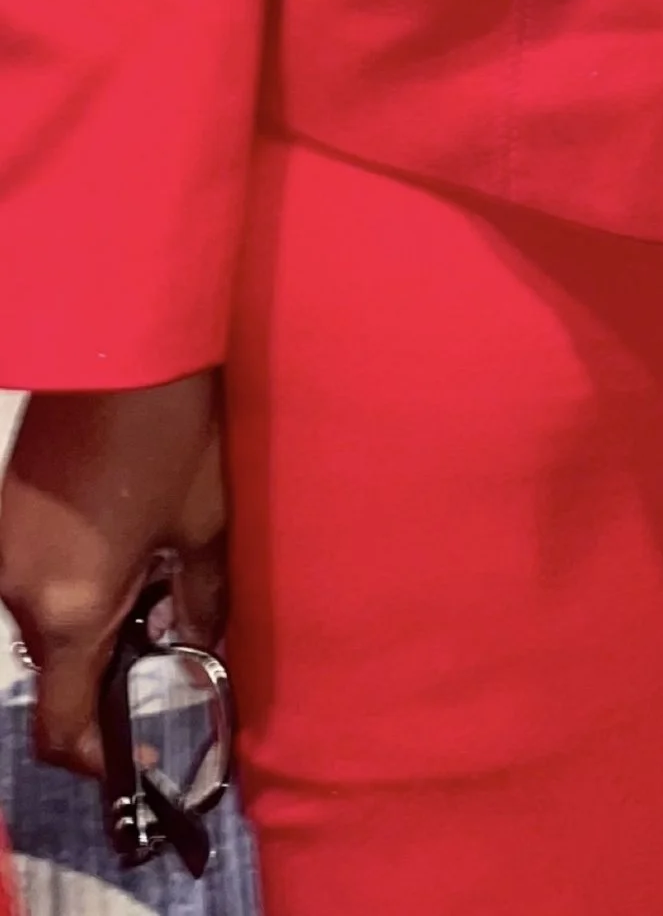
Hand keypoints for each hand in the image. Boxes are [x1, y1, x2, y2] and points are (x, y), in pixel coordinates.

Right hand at [0, 374, 227, 772]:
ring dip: (87, 617)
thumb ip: (202, 600)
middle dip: (104, 666)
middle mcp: (16, 590)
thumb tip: (203, 646)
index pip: (60, 723)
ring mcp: (0, 548)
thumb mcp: (204, 525)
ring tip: (151, 573)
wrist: (121, 342)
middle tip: (165, 637)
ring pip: (41, 617)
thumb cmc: (172, 434)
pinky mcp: (1, 512)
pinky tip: (118, 537)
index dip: (93, 755)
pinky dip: (68, 579)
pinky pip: (29, 573)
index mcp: (66, 610)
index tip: (127, 758)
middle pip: (52, 666)